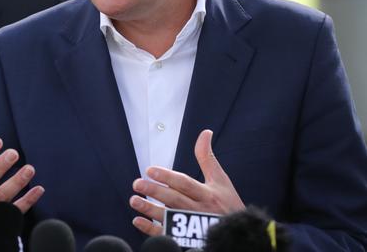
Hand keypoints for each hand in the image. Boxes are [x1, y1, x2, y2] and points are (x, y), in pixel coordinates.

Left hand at [129, 129, 244, 235]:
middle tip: (137, 184)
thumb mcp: (221, 181)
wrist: (240, 236)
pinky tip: (138, 221)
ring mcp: (193, 229)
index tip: (150, 170)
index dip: (167, 177)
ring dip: (150, 210)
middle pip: (174, 200)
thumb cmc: (228, 206)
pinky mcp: (187, 240)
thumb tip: (204, 133)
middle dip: (155, 192)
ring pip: (168, 218)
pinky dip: (151, 229)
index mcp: (208, 195)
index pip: (185, 184)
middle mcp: (199, 211)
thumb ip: (207, 158)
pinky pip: (167, 235)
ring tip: (134, 200)